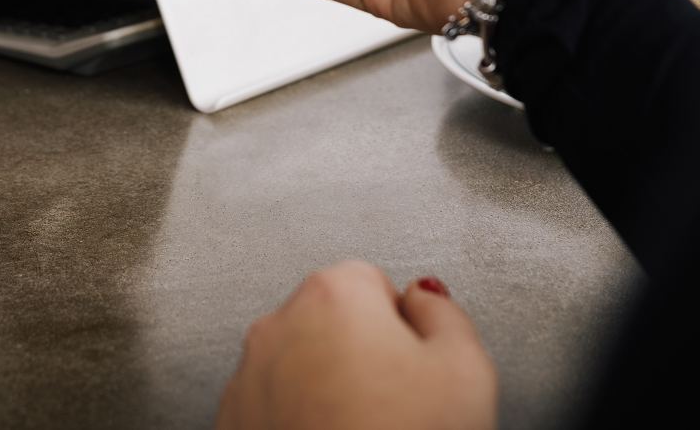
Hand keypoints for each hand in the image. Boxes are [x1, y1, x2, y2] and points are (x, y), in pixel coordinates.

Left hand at [215, 261, 498, 429]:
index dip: (403, 331)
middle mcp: (276, 328)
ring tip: (363, 429)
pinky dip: (298, 422)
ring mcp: (246, 380)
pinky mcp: (232, 423)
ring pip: (299, 367)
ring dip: (326, 391)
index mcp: (333, 295)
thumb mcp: (466, 371)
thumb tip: (426, 296)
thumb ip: (446, 312)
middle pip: (332, 323)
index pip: (375, 284)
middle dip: (361, 356)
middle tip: (395, 406)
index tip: (414, 368)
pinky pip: (273, 408)